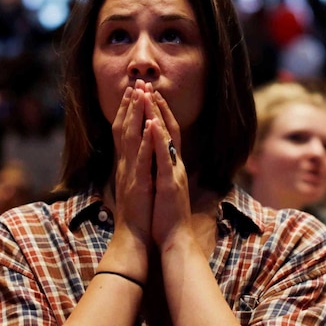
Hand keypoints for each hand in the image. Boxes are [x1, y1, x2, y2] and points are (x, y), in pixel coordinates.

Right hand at [111, 82, 155, 249]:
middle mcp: (125, 165)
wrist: (133, 237)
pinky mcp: (139, 184)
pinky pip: (142, 159)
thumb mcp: (135, 184)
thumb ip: (134, 167)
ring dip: (136, 115)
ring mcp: (131, 173)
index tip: (133, 90)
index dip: (127, 110)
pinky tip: (150, 126)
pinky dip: (146, 141)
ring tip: (140, 94)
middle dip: (130, 104)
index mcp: (126, 164)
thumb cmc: (137, 213)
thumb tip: (136, 154)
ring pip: (131, 138)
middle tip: (136, 82)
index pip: (124, 131)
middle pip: (124, 128)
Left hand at [147, 88, 192, 250]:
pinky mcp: (170, 183)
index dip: (160, 115)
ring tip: (151, 95)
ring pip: (168, 137)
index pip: (168, 135)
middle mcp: (176, 166)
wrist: (174, 240)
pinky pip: (164, 157)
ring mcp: (174, 172)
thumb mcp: (163, 189)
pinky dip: (158, 139)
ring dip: (159, 115)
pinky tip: (153, 123)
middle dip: (159, 107)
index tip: (151, 96)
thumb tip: (157, 161)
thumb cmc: (167, 218)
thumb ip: (163, 173)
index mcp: (172, 167)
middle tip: (149, 85)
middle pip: (170, 129)